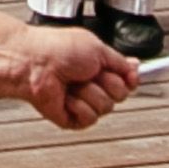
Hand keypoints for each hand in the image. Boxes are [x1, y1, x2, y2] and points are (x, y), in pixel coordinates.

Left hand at [0, 21, 134, 128]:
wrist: (33, 63)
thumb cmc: (59, 49)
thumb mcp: (97, 48)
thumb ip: (120, 62)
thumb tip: (136, 68)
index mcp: (98, 67)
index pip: (125, 80)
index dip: (130, 79)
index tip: (132, 77)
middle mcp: (92, 85)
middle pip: (120, 95)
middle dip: (108, 82)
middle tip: (89, 72)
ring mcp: (82, 102)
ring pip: (106, 107)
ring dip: (90, 92)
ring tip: (72, 82)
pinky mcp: (71, 118)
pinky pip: (89, 119)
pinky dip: (79, 106)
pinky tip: (66, 97)